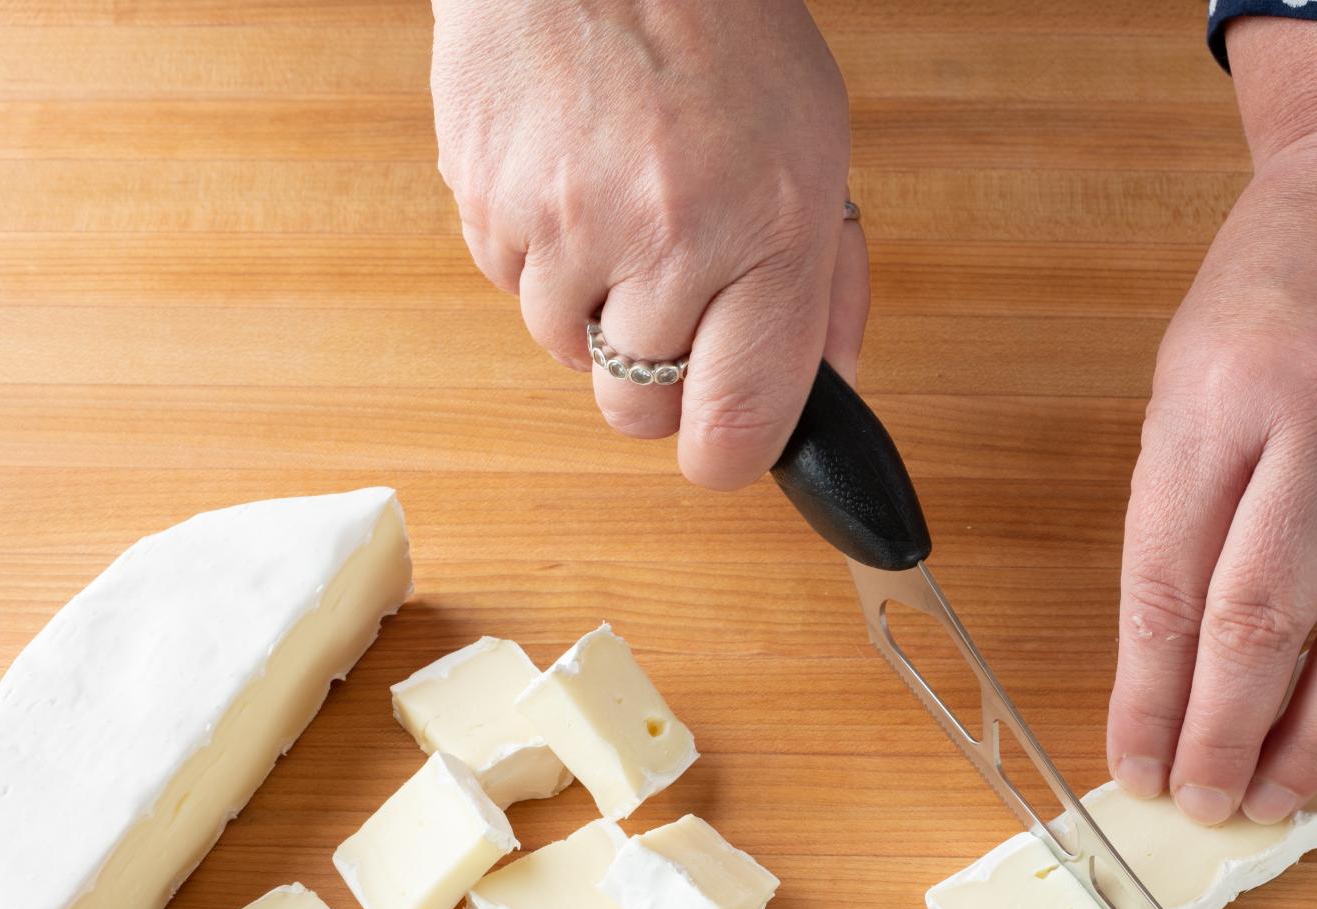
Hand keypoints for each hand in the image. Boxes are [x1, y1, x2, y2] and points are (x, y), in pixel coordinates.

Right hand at [430, 0, 866, 486]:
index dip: (727, 457)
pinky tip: (570, 179)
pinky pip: (513, 288)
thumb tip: (827, 386)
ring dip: (595, 309)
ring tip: (621, 210)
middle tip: (671, 301)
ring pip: (569, 353)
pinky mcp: (488, 206)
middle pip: (638, 412)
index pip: (738, 422)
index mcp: (770, 232)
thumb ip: (828, 280)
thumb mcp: (817, 143)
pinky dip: (541, 258)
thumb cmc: (718, 29)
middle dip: (655, 381)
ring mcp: (567, 226)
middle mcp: (668, 239)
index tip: (724, 448)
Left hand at [1107, 18, 1316, 824]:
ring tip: (1283, 800)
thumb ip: (1181, 507)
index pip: (1169, 585)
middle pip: (1265, 624)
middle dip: (1227, 734)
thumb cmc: (1276, 288)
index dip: (1151, 695)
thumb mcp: (1187, 375)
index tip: (1136, 764)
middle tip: (1207, 801)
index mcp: (1218, 402)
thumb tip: (1170, 664)